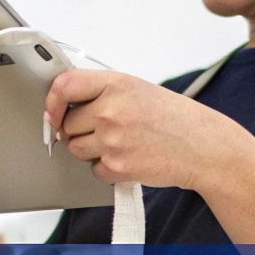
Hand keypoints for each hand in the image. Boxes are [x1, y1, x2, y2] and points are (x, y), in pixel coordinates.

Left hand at [44, 70, 245, 191]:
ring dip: (91, 150)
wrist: (203, 147)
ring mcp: (113, 140)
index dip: (52, 101)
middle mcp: (111, 110)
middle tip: (107, 130)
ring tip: (120, 143)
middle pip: (68, 124)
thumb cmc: (173, 118)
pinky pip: (94, 170)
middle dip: (80, 130)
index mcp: (116, 84)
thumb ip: (101, 92)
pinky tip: (129, 158)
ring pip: (76, 149)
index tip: (52, 112)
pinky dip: (107, 168)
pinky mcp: (118, 166)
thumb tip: (62, 104)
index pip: (64, 86)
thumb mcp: (138, 89)